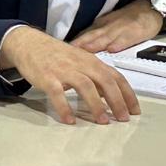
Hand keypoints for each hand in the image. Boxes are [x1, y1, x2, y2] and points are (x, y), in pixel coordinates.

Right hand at [0, 26, 139, 124]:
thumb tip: (112, 98)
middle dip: (117, 100)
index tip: (135, 110)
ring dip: (96, 105)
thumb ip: (95, 77)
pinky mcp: (47, 78)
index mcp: (91, 61)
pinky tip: (69, 120)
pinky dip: (64, 107)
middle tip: (123, 118)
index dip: (127, 93)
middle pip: (105, 80)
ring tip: (102, 121)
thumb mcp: (80, 62)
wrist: (30, 44)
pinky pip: (58, 94)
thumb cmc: (57, 56)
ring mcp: (64, 70)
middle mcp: (81, 64)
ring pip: (85, 86)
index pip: (115, 76)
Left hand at [69, 0, 165, 53]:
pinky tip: (111, 49)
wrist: (150, 9)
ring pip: (104, 38)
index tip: (59, 52)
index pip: (82, 36)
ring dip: (93, 45)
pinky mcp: (133, 33)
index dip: (71, 45)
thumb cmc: (128, 19)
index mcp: (99, 26)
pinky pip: (124, 39)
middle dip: (78, 45)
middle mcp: (106, 27)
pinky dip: (116, 45)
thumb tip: (77, 49)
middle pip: (89, 37)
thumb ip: (94, 38)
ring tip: (82, 53)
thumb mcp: (108, 25)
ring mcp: (119, 30)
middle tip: (66, 53)